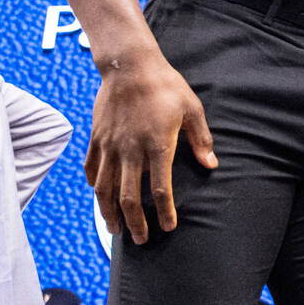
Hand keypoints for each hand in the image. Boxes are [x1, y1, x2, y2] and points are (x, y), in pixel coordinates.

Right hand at [85, 51, 216, 244]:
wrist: (129, 65)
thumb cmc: (166, 86)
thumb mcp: (192, 109)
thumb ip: (201, 140)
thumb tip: (211, 165)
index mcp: (158, 145)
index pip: (161, 189)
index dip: (164, 212)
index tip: (168, 227)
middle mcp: (131, 150)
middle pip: (129, 197)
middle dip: (135, 223)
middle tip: (141, 240)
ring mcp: (110, 145)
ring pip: (104, 189)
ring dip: (109, 213)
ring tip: (115, 230)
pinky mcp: (96, 138)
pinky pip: (92, 168)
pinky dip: (95, 186)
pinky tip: (100, 195)